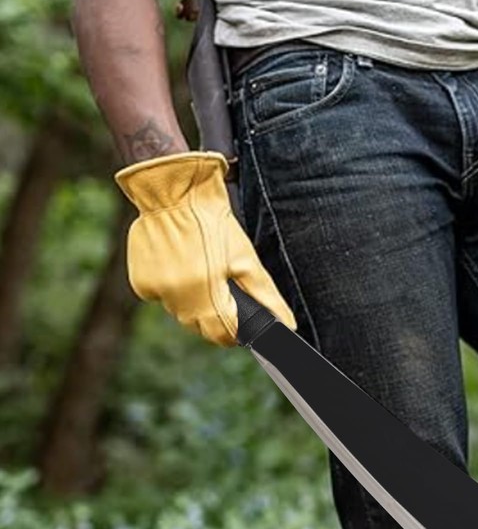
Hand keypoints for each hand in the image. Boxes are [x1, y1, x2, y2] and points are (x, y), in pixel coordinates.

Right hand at [115, 151, 296, 345]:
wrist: (175, 194)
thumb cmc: (214, 223)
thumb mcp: (246, 258)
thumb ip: (265, 296)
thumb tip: (287, 324)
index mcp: (206, 293)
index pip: (223, 334)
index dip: (235, 332)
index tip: (240, 323)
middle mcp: (177, 297)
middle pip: (199, 326)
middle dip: (214, 316)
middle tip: (221, 289)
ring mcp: (155, 291)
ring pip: (179, 313)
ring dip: (192, 302)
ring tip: (201, 269)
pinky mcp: (140, 283)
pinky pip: (160, 298)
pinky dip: (171, 289)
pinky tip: (179, 265)